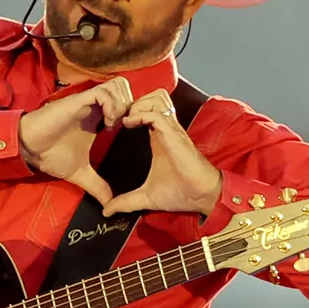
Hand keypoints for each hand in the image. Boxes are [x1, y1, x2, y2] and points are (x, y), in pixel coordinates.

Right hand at [18, 78, 133, 207]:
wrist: (31, 148)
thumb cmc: (51, 154)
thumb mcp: (80, 173)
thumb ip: (97, 185)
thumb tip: (109, 204)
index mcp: (97, 118)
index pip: (124, 103)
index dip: (131, 114)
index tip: (129, 134)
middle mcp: (94, 106)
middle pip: (124, 89)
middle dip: (131, 106)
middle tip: (126, 127)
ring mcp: (87, 102)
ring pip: (116, 87)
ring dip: (121, 105)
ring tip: (115, 125)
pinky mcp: (78, 101)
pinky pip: (102, 93)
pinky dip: (110, 105)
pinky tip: (107, 124)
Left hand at [102, 88, 223, 218]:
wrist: (201, 196)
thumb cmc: (180, 193)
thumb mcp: (145, 197)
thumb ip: (125, 201)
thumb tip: (107, 211)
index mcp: (159, 137)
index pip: (146, 109)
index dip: (129, 111)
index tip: (114, 125)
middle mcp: (165, 129)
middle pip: (152, 96)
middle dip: (133, 101)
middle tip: (119, 117)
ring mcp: (171, 129)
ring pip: (156, 97)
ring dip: (138, 104)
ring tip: (126, 120)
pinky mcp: (174, 133)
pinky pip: (156, 112)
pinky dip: (141, 114)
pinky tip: (130, 125)